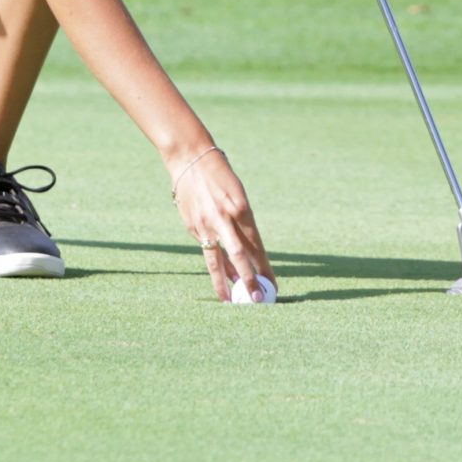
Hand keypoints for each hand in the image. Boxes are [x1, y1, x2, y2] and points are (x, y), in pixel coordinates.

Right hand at [173, 147, 271, 301]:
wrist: (190, 159)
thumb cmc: (221, 176)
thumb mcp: (238, 196)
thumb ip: (243, 225)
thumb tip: (248, 255)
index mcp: (241, 209)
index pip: (256, 246)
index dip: (264, 267)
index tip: (272, 284)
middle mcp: (224, 218)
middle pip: (239, 256)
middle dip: (249, 280)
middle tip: (256, 299)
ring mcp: (205, 224)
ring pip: (216, 259)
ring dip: (223, 282)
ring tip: (229, 301)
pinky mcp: (191, 226)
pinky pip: (206, 248)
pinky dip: (215, 262)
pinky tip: (220, 275)